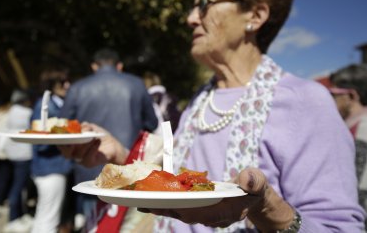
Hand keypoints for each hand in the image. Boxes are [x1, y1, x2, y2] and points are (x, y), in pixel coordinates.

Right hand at [57, 122, 127, 166]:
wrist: (113, 146)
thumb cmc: (99, 136)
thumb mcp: (91, 128)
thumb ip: (85, 126)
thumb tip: (82, 129)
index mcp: (72, 146)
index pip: (61, 145)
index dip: (59, 141)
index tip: (62, 133)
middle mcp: (74, 154)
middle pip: (66, 153)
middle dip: (69, 145)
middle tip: (74, 137)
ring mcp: (82, 160)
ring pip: (78, 154)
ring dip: (85, 144)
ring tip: (93, 136)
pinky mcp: (90, 164)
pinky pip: (88, 158)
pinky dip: (93, 148)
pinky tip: (98, 141)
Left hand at [139, 168, 293, 230]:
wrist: (255, 198)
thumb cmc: (254, 188)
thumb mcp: (257, 182)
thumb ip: (253, 181)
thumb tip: (245, 180)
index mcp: (223, 211)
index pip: (198, 211)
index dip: (179, 207)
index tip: (160, 204)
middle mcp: (210, 217)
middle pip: (182, 213)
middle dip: (162, 208)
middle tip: (141, 203)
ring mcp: (205, 215)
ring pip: (179, 212)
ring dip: (161, 207)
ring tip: (141, 201)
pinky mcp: (200, 210)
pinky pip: (181, 208)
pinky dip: (168, 203)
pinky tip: (154, 198)